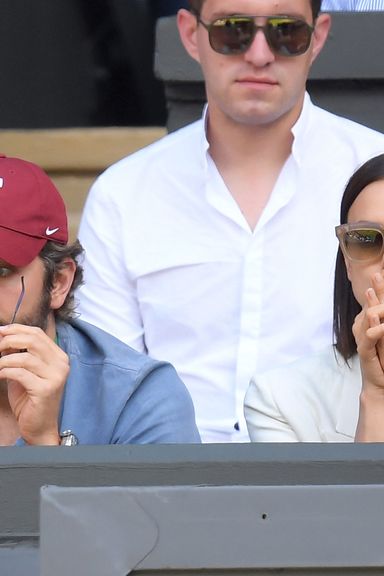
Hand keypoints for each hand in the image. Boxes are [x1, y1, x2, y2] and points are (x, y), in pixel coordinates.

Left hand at [0, 324, 68, 444]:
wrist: (39, 427)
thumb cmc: (30, 399)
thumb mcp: (26, 372)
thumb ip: (20, 354)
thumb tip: (4, 337)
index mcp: (59, 357)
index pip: (38, 334)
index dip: (17, 329)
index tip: (0, 331)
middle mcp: (61, 364)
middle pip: (33, 340)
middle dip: (9, 340)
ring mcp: (56, 376)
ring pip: (24, 357)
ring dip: (4, 360)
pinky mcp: (46, 389)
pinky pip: (20, 373)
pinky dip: (5, 372)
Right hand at [353, 272, 383, 440]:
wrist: (381, 384)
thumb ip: (382, 326)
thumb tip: (380, 314)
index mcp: (372, 325)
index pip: (377, 305)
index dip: (380, 290)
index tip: (381, 274)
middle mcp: (365, 329)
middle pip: (371, 307)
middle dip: (376, 291)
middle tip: (378, 274)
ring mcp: (363, 338)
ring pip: (368, 318)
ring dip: (372, 304)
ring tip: (372, 290)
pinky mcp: (364, 350)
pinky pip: (368, 335)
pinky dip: (371, 326)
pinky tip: (374, 317)